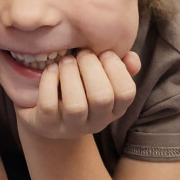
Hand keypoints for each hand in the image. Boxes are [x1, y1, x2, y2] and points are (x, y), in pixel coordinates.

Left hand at [15, 50, 141, 143]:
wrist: (48, 114)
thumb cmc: (81, 86)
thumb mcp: (102, 76)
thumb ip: (121, 65)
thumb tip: (131, 59)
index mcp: (115, 109)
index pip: (126, 93)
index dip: (116, 69)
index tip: (104, 53)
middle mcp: (97, 122)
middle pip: (101, 98)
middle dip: (91, 67)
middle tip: (81, 53)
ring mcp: (71, 127)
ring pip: (75, 106)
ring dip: (70, 75)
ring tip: (66, 60)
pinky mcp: (47, 125)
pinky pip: (49, 105)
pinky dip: (49, 82)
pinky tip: (51, 69)